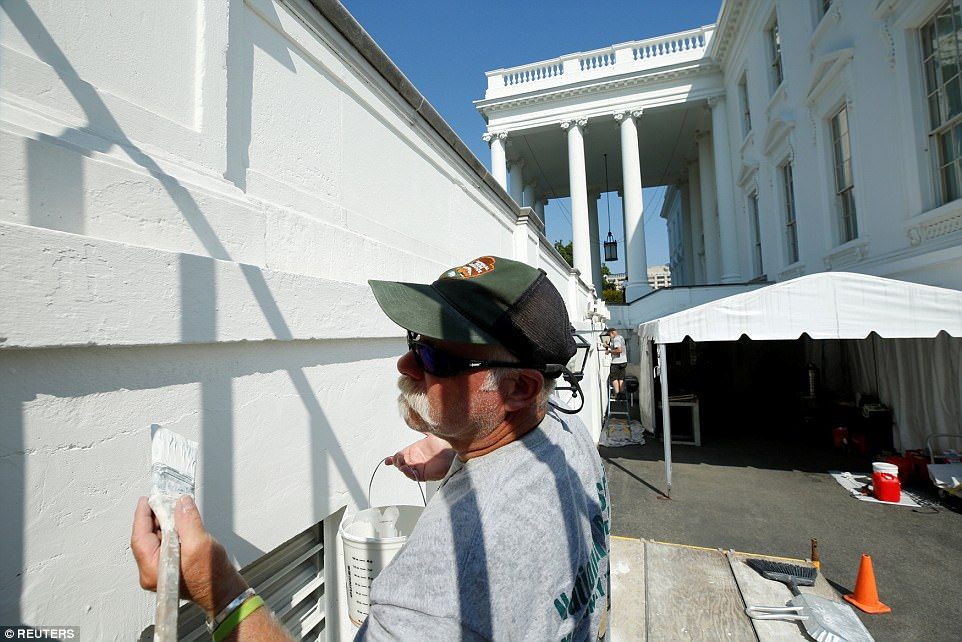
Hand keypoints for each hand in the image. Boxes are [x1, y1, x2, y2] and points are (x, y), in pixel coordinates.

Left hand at [131, 495, 247, 616]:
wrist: (223, 590)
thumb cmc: (212, 577)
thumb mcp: (199, 543)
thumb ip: (187, 521)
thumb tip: (181, 503)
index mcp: (153, 570)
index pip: (140, 538)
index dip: (143, 516)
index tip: (146, 500)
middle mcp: (152, 572)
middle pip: (146, 538)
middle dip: (155, 518)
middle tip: (162, 500)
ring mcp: (159, 571)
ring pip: (155, 540)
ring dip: (163, 523)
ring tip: (173, 509)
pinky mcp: (168, 567)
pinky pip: (163, 545)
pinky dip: (169, 531)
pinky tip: (178, 523)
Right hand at [385, 434, 455, 480]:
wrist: (454, 450)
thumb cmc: (445, 442)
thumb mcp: (430, 433)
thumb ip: (422, 429)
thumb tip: (415, 421)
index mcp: (415, 450)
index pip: (400, 455)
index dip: (393, 458)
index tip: (387, 460)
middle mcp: (416, 460)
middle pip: (400, 463)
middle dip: (396, 461)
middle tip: (397, 458)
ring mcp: (420, 467)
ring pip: (405, 470)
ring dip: (401, 467)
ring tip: (401, 463)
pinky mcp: (425, 474)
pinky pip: (414, 476)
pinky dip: (408, 473)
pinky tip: (406, 468)